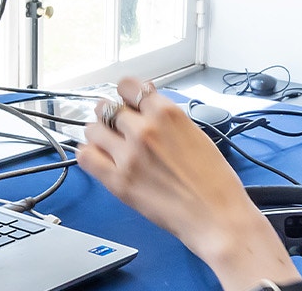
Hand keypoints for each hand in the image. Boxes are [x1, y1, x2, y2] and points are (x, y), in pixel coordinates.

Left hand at [78, 78, 301, 290]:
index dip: (125, 93)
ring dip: (99, 135)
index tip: (126, 101)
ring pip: (92, 129)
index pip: (127, 85)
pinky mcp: (118, 182)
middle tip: (118, 127)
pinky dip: (89, 155)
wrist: (216, 216)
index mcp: (167, 114)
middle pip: (107, 107)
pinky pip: (85, 157)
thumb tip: (148, 103)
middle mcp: (144, 130)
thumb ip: (167, 117)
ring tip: (109, 145)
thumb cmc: (214, 181)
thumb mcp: (196, 134)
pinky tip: (100, 159)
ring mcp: (128, 155)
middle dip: (112, 116)